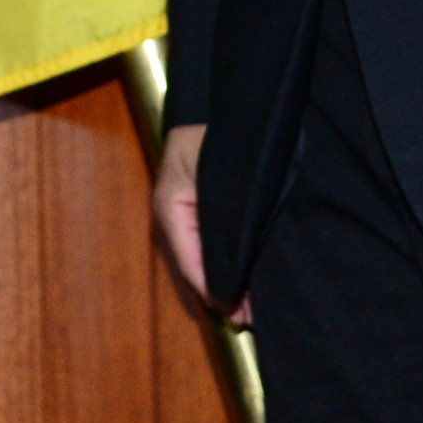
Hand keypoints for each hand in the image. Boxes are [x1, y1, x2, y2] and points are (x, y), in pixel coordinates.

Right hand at [153, 122, 246, 325]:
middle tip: (250, 320)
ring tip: (252, 310)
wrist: (219, 101)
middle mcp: (175, 215)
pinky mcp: (204, 209)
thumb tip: (234, 272)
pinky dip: (231, 263)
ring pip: (208, 257)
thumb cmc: (220, 134)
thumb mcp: (223, 181)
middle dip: (225, 292)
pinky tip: (249, 279)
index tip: (239, 314)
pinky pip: (214, 244)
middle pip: (199, 265)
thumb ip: (228, 225)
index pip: (191, 263)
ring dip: (230, 280)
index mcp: (171, 207)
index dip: (216, 291)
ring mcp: (188, 213)